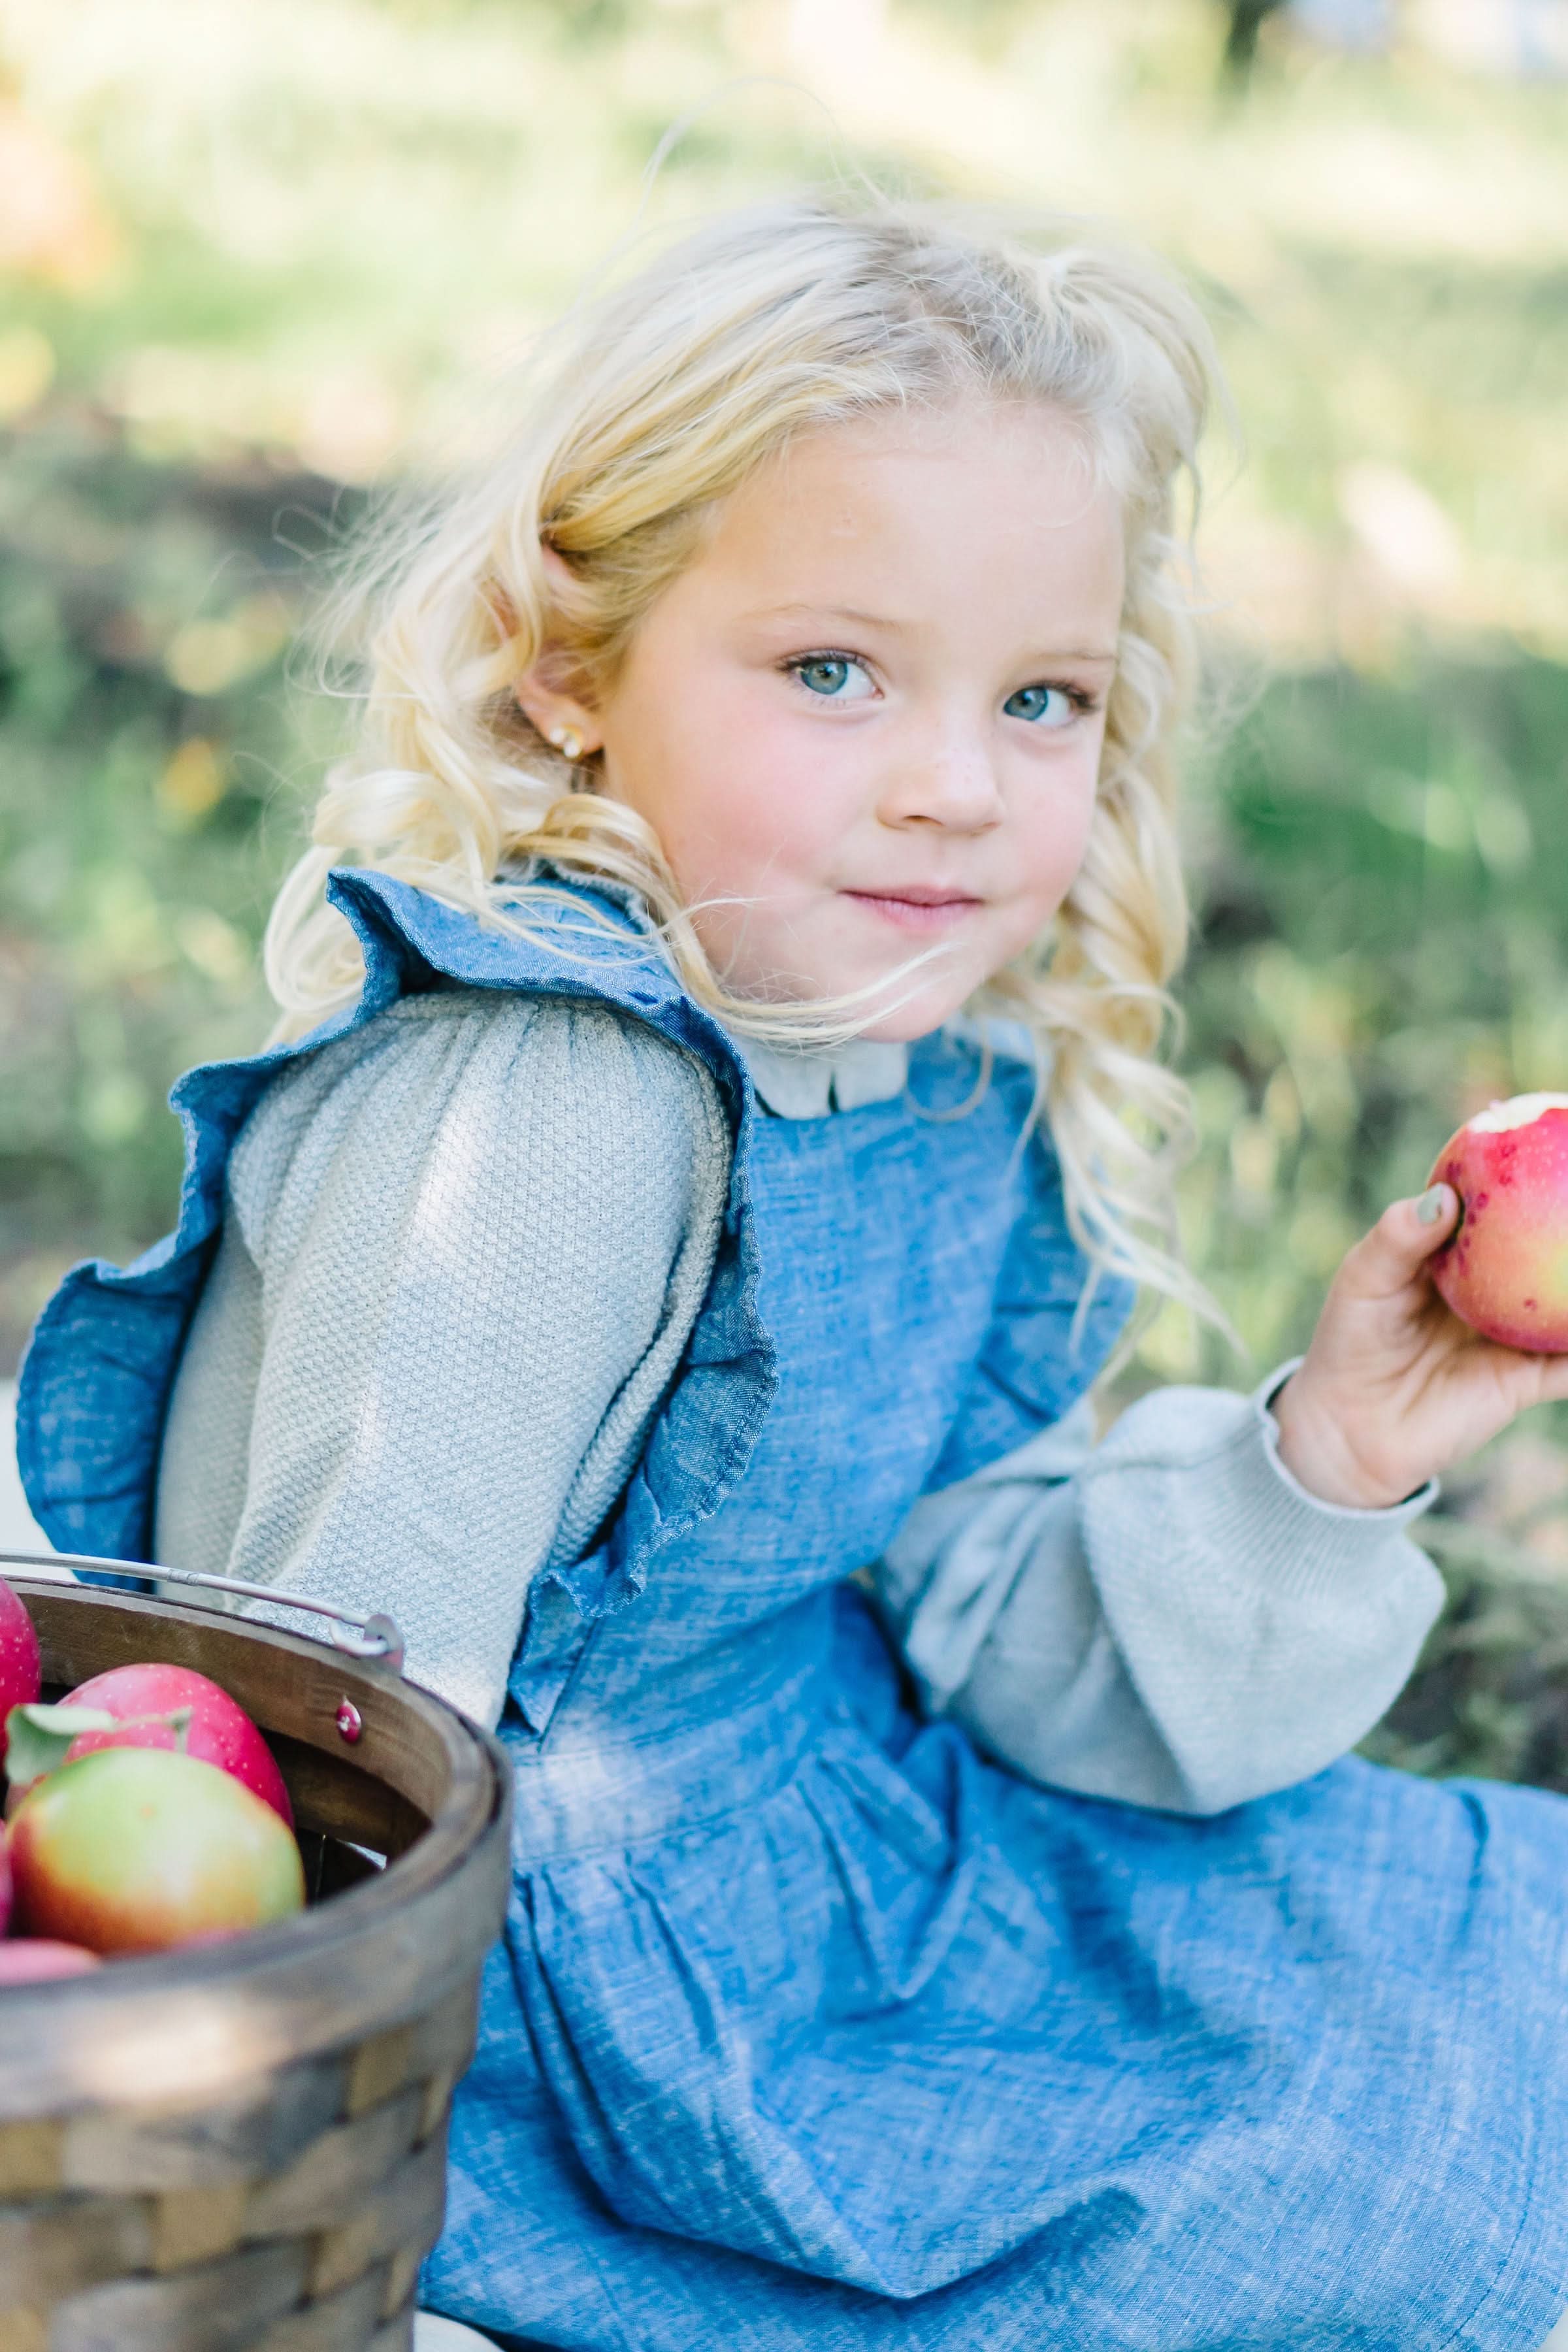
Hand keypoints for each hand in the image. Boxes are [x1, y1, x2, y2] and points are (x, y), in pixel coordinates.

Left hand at [1270, 1185, 1567, 1509]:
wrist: (1349, 1429)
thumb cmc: (1349, 1341)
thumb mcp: (1364, 1280)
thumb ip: (1399, 1238)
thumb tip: (1445, 1197)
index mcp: (1462, 1256)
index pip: (1504, 1209)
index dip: (1530, 1178)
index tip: (1554, 1141)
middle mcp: (1499, 1290)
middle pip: (1551, 1251)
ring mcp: (1517, 1334)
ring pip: (1567, 1304)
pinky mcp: (1527, 1380)